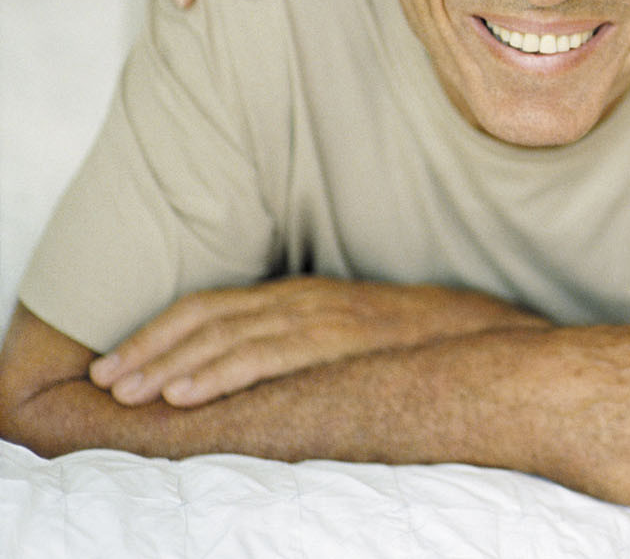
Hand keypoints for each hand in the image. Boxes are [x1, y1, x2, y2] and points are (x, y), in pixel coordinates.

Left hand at [88, 277, 540, 407]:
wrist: (465, 330)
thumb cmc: (399, 341)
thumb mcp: (337, 329)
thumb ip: (292, 338)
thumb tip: (237, 370)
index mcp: (292, 294)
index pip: (208, 306)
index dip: (156, 332)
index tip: (115, 362)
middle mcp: (296, 299)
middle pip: (204, 318)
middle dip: (148, 350)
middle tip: (105, 381)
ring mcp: (315, 318)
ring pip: (225, 337)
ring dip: (169, 366)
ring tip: (129, 393)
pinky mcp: (332, 341)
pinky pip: (262, 358)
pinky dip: (216, 374)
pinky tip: (183, 393)